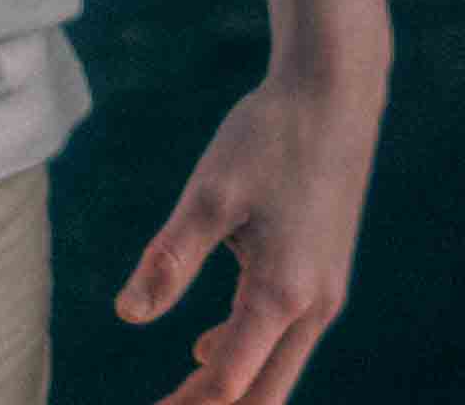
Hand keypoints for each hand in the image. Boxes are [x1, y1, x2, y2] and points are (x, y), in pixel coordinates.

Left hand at [113, 64, 384, 404]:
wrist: (336, 91)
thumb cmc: (270, 135)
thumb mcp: (211, 194)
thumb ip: (171, 260)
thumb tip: (127, 316)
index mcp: (282, 293)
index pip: (227, 382)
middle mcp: (313, 306)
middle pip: (261, 395)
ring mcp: (326, 292)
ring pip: (276, 371)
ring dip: (227, 388)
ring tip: (174, 397)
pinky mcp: (325, 273)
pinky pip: (285, 339)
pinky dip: (245, 357)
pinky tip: (203, 347)